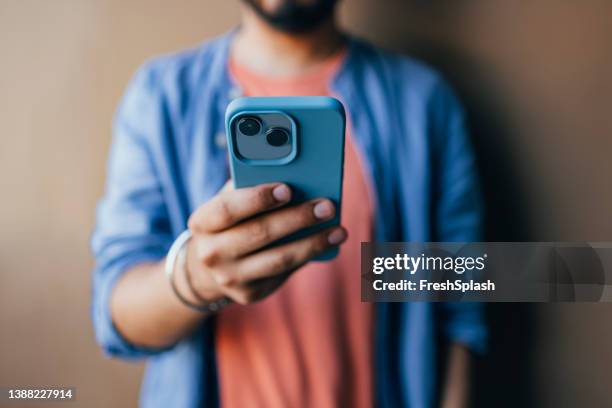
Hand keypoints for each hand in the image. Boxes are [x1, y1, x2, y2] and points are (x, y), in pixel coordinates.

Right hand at [185, 182, 346, 305]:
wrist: (210, 267)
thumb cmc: (230, 222)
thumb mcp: (231, 202)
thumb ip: (252, 187)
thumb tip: (296, 176)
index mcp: (203, 222)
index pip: (228, 209)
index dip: (258, 198)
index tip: (287, 188)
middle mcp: (211, 253)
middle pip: (259, 233)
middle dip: (296, 218)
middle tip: (326, 206)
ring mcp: (229, 277)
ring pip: (278, 259)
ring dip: (312, 243)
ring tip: (338, 230)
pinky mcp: (250, 294)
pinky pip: (285, 272)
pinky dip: (309, 256)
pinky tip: (329, 243)